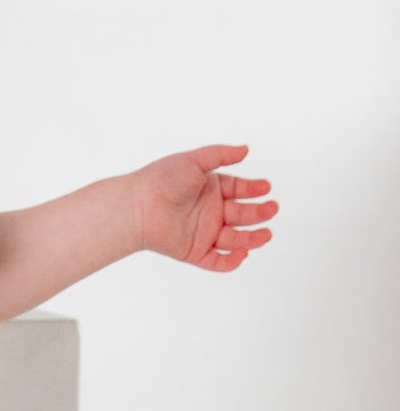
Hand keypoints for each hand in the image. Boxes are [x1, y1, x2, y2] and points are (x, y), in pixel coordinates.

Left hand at [133, 144, 278, 270]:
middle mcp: (209, 211)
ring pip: (235, 239)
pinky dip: (232, 261)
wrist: (138, 205)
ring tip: (266, 234)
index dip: (254, 189)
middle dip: (259, 213)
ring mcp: (203, 232)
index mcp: (210, 188)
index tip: (266, 188)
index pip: (239, 189)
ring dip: (253, 238)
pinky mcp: (194, 252)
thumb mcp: (194, 160)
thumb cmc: (161, 179)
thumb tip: (245, 149)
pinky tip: (243, 253)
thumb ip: (221, 154)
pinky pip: (217, 261)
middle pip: (242, 214)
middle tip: (272, 208)